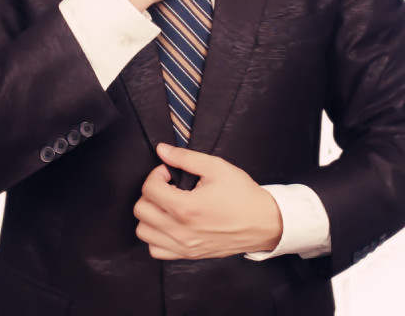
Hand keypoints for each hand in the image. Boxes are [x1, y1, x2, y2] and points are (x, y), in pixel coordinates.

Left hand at [133, 143, 282, 259]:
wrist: (263, 222)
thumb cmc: (242, 194)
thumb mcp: (216, 167)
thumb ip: (185, 157)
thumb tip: (162, 150)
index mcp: (187, 208)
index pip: (149, 189)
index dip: (156, 174)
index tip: (170, 172)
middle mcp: (181, 231)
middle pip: (141, 211)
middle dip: (151, 192)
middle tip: (168, 186)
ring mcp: (184, 246)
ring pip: (143, 232)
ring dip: (150, 214)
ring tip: (167, 204)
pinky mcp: (188, 255)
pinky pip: (156, 250)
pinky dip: (156, 235)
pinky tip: (169, 222)